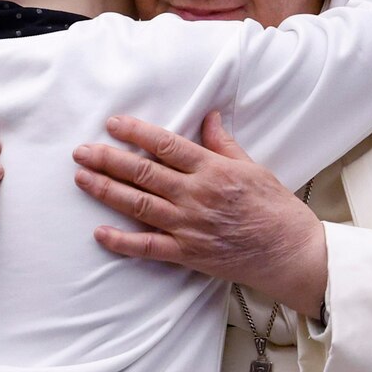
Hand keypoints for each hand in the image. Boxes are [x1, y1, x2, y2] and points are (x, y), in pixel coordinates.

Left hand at [73, 110, 327, 316]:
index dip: (135, 133)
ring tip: (82, 178)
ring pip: (138, 205)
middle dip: (107, 160)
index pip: (165, 144)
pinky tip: (99, 232)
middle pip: (142, 173)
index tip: (112, 124)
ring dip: (106, 191)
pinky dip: (122, 241)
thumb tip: (208, 117)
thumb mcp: (253, 168)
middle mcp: (196, 195)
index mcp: (212, 169)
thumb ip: (224, 144)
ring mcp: (189, 226)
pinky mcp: (188, 253)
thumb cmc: (275, 209)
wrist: (290, 252)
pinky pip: (148, 247)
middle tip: (81, 151)